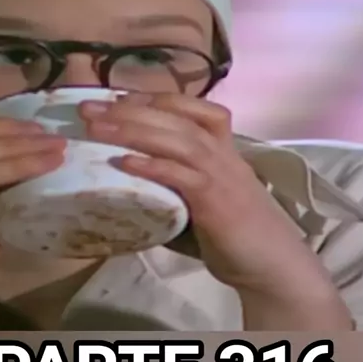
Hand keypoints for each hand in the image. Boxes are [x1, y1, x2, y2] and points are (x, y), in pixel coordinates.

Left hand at [81, 92, 351, 329]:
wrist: (273, 264)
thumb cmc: (238, 232)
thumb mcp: (208, 197)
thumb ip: (179, 182)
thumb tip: (134, 180)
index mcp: (223, 148)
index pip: (193, 107)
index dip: (154, 98)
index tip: (116, 98)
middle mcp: (223, 153)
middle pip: (175, 118)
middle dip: (130, 109)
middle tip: (89, 109)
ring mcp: (220, 174)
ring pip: (177, 139)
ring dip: (133, 130)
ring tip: (95, 128)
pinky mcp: (216, 200)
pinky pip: (181, 175)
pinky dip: (152, 166)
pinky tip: (123, 161)